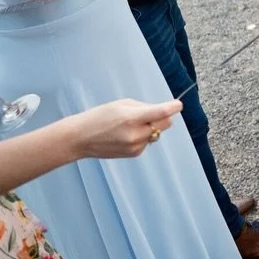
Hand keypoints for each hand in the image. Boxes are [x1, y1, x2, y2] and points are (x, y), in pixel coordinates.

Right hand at [53, 98, 181, 159]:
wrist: (80, 139)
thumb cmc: (99, 117)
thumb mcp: (121, 105)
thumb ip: (144, 107)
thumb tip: (162, 111)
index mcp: (131, 118)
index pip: (160, 113)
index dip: (172, 108)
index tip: (178, 105)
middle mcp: (136, 134)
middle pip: (165, 124)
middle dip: (162, 117)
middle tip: (150, 113)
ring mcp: (136, 146)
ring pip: (157, 133)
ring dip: (150, 127)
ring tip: (130, 125)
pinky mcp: (134, 154)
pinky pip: (148, 141)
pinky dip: (143, 136)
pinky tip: (126, 135)